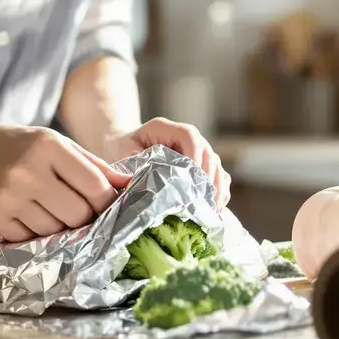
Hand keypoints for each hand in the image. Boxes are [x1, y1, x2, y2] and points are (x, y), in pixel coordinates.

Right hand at [0, 121, 132, 242]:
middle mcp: (27, 171)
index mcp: (49, 147)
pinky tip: (29, 214)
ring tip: (49, 208)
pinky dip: (36, 232)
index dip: (106, 200)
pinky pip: (31, 239)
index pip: (94, 186)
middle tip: (77, 208)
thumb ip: (94, 165)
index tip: (105, 203)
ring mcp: (8, 197)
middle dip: (84, 216)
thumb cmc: (21, 145)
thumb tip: (130, 186)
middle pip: (78, 214)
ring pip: (55, 231)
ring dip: (59, 226)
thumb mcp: (58, 144)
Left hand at [101, 117, 230, 209]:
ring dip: (217, 187)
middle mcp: (184, 137)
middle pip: (207, 153)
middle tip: (205, 203)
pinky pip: (217, 176)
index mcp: (164, 128)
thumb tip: (155, 191)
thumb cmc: (119, 152)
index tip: (192, 180)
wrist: (120, 148)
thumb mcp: (122, 157)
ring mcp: (195, 150)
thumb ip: (136, 168)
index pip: (189, 136)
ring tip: (213, 210)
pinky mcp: (199, 165)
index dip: (194, 156)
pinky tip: (214, 209)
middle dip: (208, 179)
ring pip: (216, 165)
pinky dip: (219, 191)